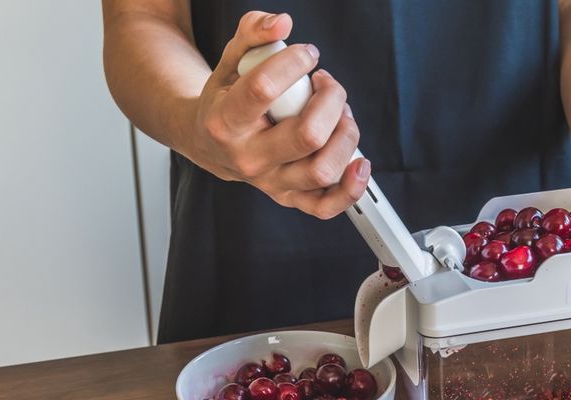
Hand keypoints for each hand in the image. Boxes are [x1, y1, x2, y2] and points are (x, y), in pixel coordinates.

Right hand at [182, 11, 367, 218]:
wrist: (210, 143)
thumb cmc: (225, 100)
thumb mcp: (231, 60)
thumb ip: (253, 32)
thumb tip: (282, 22)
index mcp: (225, 122)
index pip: (264, 89)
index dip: (295, 62)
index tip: (306, 54)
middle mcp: (248, 158)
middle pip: (307, 135)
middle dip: (331, 99)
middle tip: (326, 84)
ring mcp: (271, 181)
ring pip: (322, 169)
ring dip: (345, 134)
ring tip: (340, 114)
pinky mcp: (290, 196)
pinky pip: (325, 206)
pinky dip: (350, 188)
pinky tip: (359, 162)